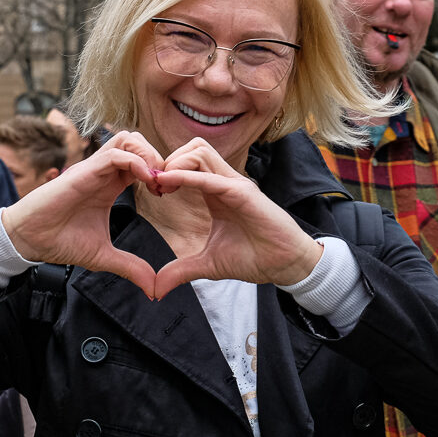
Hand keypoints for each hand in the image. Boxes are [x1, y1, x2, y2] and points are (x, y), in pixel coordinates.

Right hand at [0, 131, 164, 297]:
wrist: (30, 241)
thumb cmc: (61, 242)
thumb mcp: (104, 257)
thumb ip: (130, 267)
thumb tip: (153, 289)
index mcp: (110, 185)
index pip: (141, 162)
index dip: (159, 173)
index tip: (166, 195)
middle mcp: (103, 172)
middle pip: (137, 142)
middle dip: (158, 158)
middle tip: (165, 186)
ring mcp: (93, 169)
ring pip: (128, 139)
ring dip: (148, 156)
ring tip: (156, 182)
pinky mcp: (84, 172)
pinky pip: (115, 153)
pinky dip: (135, 162)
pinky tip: (145, 182)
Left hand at [151, 138, 323, 299]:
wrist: (284, 266)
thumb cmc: (254, 259)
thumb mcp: (208, 265)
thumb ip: (181, 271)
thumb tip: (157, 288)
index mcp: (215, 192)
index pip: (188, 163)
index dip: (166, 171)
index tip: (153, 191)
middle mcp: (224, 182)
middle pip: (192, 148)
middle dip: (168, 160)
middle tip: (154, 185)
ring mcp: (234, 185)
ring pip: (200, 151)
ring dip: (176, 163)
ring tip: (162, 185)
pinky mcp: (243, 194)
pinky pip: (210, 178)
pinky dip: (187, 177)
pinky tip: (168, 184)